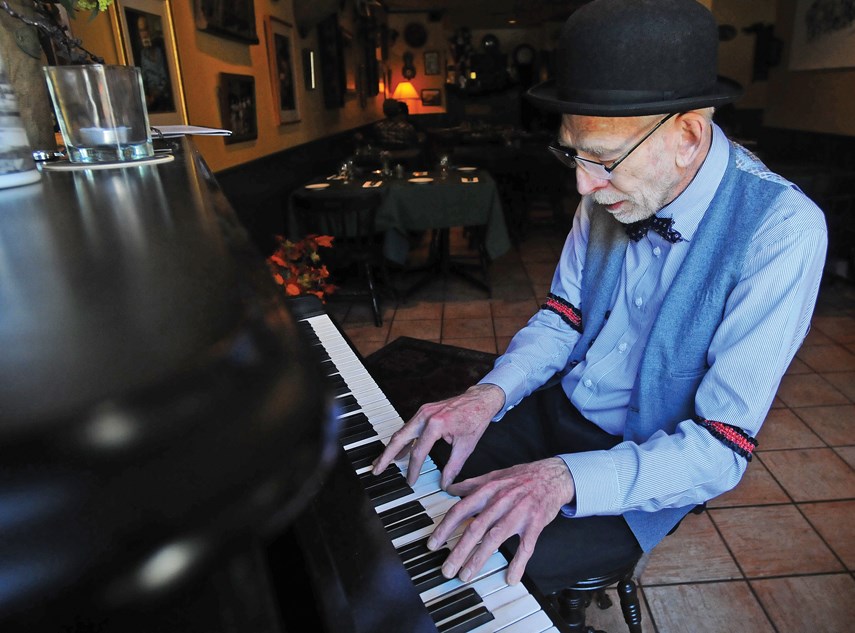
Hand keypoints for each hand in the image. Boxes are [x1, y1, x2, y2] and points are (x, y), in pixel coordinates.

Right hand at [371, 384, 504, 488]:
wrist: (480, 399)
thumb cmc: (475, 419)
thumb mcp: (466, 446)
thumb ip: (453, 467)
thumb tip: (444, 484)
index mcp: (436, 424)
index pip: (418, 452)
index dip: (413, 470)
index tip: (410, 481)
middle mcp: (425, 415)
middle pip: (399, 438)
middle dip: (386, 455)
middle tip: (376, 469)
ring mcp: (423, 412)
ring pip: (401, 432)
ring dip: (391, 448)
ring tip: (382, 462)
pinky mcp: (424, 411)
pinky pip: (409, 427)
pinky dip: (402, 440)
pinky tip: (400, 452)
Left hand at [427, 457, 575, 585]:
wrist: (553, 475)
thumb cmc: (522, 477)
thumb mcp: (494, 476)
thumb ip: (471, 484)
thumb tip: (450, 489)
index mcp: (488, 490)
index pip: (460, 510)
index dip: (445, 528)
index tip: (433, 544)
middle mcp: (500, 502)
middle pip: (474, 528)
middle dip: (458, 551)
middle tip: (447, 569)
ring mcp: (518, 513)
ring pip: (494, 538)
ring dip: (478, 559)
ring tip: (466, 575)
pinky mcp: (535, 524)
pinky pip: (525, 547)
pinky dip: (518, 563)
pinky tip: (511, 577)